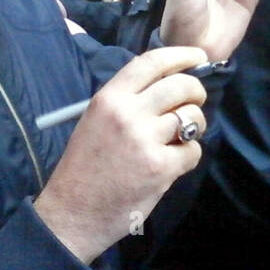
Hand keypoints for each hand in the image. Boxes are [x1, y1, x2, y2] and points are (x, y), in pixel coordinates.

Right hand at [34, 47, 209, 263]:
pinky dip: (187, 157)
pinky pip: (193, 150)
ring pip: (192, 117)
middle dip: (195, 92)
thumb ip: (127, 102)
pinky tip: (170, 164)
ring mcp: (145, 140)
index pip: (152, 62)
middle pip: (180, 85)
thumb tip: (168, 86)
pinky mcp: (161, 167)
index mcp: (109, 98)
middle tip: (194, 103)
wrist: (72, 213)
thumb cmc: (84, 168)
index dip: (180, 55)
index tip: (197, 56)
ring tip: (178, 139)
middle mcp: (128, 113)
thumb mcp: (95, 121)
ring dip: (193, 127)